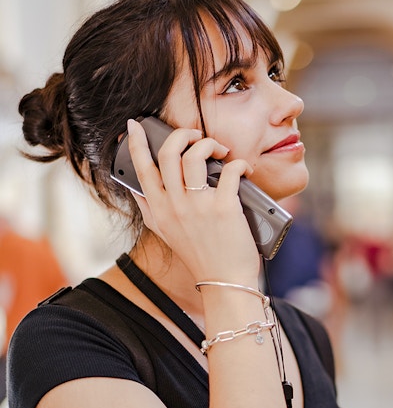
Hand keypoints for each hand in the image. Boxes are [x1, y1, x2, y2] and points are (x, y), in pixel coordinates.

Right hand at [126, 119, 259, 283]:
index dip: (136, 143)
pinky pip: (229, 171)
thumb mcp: (165, 234)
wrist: (224, 281)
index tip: (134, 125)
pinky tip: (243, 169)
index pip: (141, 169)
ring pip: (195, 155)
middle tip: (197, 137)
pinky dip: (239, 164)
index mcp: (159, 210)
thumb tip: (136, 190)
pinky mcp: (224, 208)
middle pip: (168, 153)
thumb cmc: (199, 256)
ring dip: (209, 144)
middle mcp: (175, 205)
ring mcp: (199, 206)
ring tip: (221, 151)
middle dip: (183, 134)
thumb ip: (149, 210)